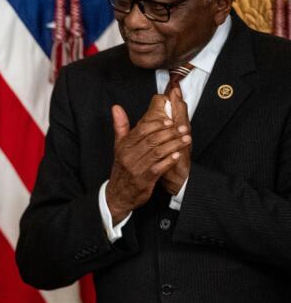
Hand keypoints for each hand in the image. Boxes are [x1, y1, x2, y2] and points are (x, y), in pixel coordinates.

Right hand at [104, 95, 190, 223]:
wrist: (118, 194)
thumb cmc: (122, 168)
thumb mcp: (118, 147)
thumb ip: (120, 126)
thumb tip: (116, 108)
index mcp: (123, 146)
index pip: (141, 130)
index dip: (158, 124)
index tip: (170, 121)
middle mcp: (128, 156)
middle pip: (152, 140)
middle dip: (170, 133)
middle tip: (183, 128)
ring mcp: (136, 168)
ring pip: (158, 152)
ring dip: (174, 144)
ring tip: (186, 139)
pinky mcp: (144, 180)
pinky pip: (159, 168)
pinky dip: (169, 160)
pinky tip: (178, 154)